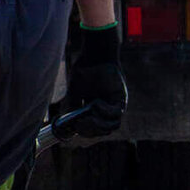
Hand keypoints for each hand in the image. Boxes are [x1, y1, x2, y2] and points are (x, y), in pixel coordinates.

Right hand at [53, 24, 125, 139]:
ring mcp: (114, 106)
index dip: (86, 132)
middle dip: (91, 131)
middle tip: (80, 125)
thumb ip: (72, 107)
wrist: (94, 57)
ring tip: (88, 118)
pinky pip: (116, 114)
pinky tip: (96, 103)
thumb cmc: (84, 72)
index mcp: (95, 111)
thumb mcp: (74, 92)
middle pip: (104, 130)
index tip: (76, 128)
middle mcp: (107, 110)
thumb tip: (68, 124)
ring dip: (99, 125)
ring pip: (112, 126)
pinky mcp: (121, 99)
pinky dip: (104, 112)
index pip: (94, 129)